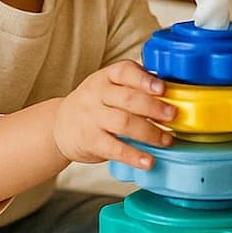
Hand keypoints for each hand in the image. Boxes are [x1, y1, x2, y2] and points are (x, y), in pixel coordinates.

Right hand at [53, 60, 174, 168]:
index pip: (125, 71)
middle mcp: (97, 94)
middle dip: (154, 107)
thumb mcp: (108, 86)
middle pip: (128, 98)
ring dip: (149, 133)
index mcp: (106, 77)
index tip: (163, 88)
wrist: (59, 125)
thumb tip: (172, 88)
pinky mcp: (89, 141)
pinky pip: (114, 148)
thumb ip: (134, 85)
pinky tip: (147, 161)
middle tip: (173, 115)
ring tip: (166, 140)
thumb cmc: (94, 104)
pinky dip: (133, 156)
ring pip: (123, 123)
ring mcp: (91, 118)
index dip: (145, 79)